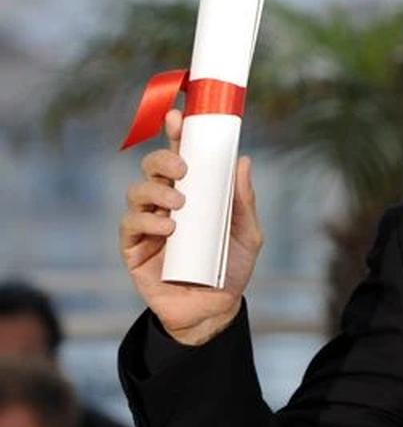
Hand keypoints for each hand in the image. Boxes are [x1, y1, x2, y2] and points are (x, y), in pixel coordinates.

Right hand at [120, 109, 263, 345]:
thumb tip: (243, 161)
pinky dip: (147, 220)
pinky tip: (169, 228)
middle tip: (184, 170)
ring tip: (180, 203)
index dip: (176, 134)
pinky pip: (130, 225)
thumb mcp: (247, 233)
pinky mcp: (134, 249)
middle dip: (163, 160)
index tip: (178, 116)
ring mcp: (147, 225)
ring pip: (137, 192)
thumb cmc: (230, 269)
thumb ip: (243, 201)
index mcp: (193, 194)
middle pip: (152, 168)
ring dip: (156, 190)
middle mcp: (166, 204)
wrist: (214, 310)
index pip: (180, 157)